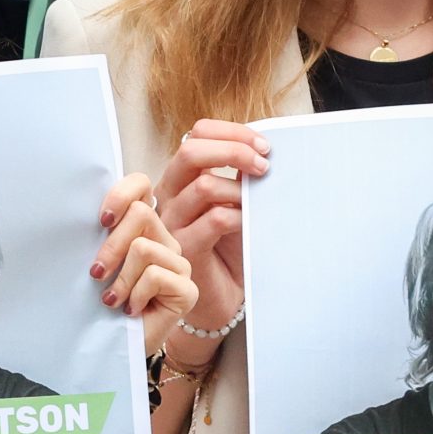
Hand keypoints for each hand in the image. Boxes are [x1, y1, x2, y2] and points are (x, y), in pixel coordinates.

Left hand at [90, 172, 197, 351]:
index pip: (141, 185)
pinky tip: (131, 310)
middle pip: (141, 214)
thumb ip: (100, 235)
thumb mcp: (98, 262)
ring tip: (113, 299)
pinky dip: (134, 295)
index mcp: (145, 228)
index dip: (120, 194)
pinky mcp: (188, 289)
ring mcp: (180, 264)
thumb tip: (79, 211)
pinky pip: (154, 276)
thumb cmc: (102, 304)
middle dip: (111, 246)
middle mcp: (166, 240)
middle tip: (96, 273)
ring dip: (120, 279)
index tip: (101, 220)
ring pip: (144, 248)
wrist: (116, 345)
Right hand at [156, 119, 268, 333]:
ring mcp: (172, 223)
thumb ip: (240, 176)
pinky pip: (216, 219)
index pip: (195, 135)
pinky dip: (241, 216)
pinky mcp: (183, 249)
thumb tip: (262, 148)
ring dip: (241, 189)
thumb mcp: (235, 204)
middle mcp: (169, 196)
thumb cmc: (227, 251)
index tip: (262, 145)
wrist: (219, 301)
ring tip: (258, 201)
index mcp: (180, 179)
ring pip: (204, 185)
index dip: (230, 132)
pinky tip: (251, 224)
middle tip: (264, 162)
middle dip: (234, 149)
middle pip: (190, 151)